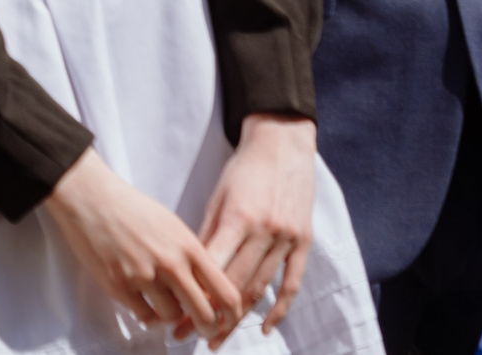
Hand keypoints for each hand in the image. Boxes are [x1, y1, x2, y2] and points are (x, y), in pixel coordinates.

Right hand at [43, 149, 237, 343]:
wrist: (90, 197)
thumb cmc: (131, 208)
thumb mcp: (172, 226)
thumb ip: (192, 257)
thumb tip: (206, 290)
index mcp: (189, 247)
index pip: (226, 292)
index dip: (233, 315)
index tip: (228, 322)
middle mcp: (170, 263)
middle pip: (204, 314)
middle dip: (207, 328)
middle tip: (203, 330)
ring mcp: (144, 275)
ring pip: (172, 317)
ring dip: (171, 317)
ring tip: (163, 305)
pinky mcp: (119, 284)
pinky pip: (144, 316)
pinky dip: (147, 316)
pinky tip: (144, 304)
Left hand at [199, 114, 316, 334]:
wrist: (283, 145)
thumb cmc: (243, 170)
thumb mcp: (218, 197)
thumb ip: (207, 234)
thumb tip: (189, 271)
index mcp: (239, 218)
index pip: (213, 268)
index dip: (195, 296)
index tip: (177, 317)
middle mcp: (265, 232)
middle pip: (235, 285)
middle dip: (210, 315)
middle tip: (189, 336)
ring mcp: (287, 239)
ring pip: (260, 289)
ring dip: (237, 319)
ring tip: (216, 339)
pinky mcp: (304, 243)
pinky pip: (292, 284)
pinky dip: (278, 309)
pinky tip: (263, 328)